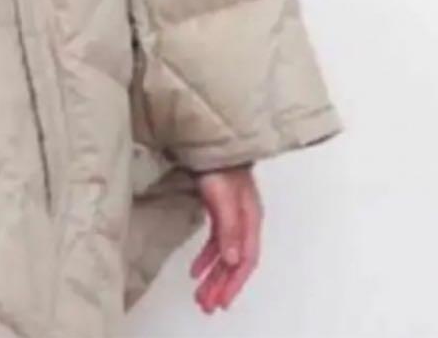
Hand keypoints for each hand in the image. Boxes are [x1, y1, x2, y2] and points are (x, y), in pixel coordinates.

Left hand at [190, 163, 261, 313]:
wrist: (212, 142)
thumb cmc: (220, 165)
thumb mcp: (223, 198)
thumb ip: (229, 229)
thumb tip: (234, 261)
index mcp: (250, 221)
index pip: (245, 261)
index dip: (234, 283)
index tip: (222, 302)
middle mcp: (244, 223)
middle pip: (235, 263)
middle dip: (221, 286)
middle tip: (207, 305)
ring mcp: (233, 217)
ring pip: (225, 255)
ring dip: (213, 276)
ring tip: (201, 295)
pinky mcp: (221, 212)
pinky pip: (216, 242)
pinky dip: (207, 258)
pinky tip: (197, 269)